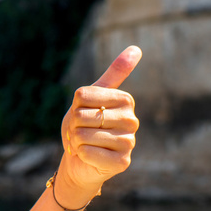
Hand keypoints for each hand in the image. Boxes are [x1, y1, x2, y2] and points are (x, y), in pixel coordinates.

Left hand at [55, 46, 141, 206]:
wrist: (81, 159)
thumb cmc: (84, 125)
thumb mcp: (91, 96)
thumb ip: (114, 73)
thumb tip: (137, 48)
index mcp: (125, 99)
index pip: (82, 94)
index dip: (74, 105)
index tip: (82, 112)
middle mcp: (132, 120)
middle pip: (81, 115)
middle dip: (73, 125)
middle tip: (81, 132)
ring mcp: (130, 142)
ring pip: (82, 134)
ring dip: (75, 141)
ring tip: (85, 144)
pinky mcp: (123, 162)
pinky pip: (87, 152)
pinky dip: (80, 154)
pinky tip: (89, 156)